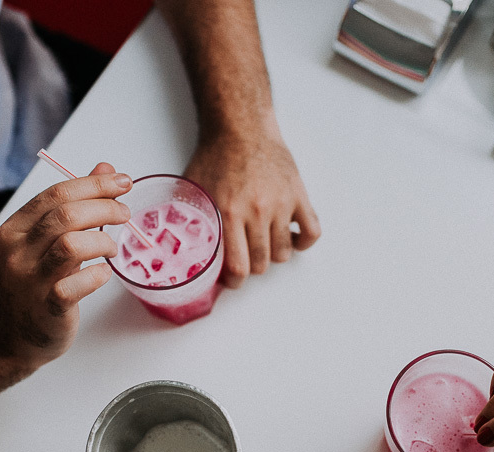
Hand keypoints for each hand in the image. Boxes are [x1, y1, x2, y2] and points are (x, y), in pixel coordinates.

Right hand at [0, 163, 126, 369]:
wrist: (9, 335)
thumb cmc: (34, 283)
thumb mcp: (44, 241)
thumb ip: (74, 206)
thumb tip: (105, 170)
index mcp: (16, 229)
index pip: (56, 194)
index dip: (94, 184)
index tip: (123, 182)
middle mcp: (19, 251)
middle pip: (66, 215)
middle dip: (105, 208)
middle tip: (125, 214)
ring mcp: (31, 280)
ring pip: (71, 245)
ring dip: (103, 241)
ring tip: (112, 248)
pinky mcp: (48, 308)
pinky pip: (76, 286)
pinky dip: (98, 276)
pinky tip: (103, 274)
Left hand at [183, 127, 320, 287]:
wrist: (241, 127)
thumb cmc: (216, 156)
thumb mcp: (194, 190)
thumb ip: (192, 220)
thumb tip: (181, 247)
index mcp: (229, 212)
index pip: (238, 267)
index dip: (234, 282)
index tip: (231, 280)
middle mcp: (257, 211)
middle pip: (261, 264)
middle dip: (251, 268)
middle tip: (245, 261)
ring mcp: (281, 204)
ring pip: (284, 252)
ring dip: (273, 255)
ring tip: (264, 245)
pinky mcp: (298, 195)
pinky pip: (312, 231)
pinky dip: (303, 241)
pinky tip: (291, 237)